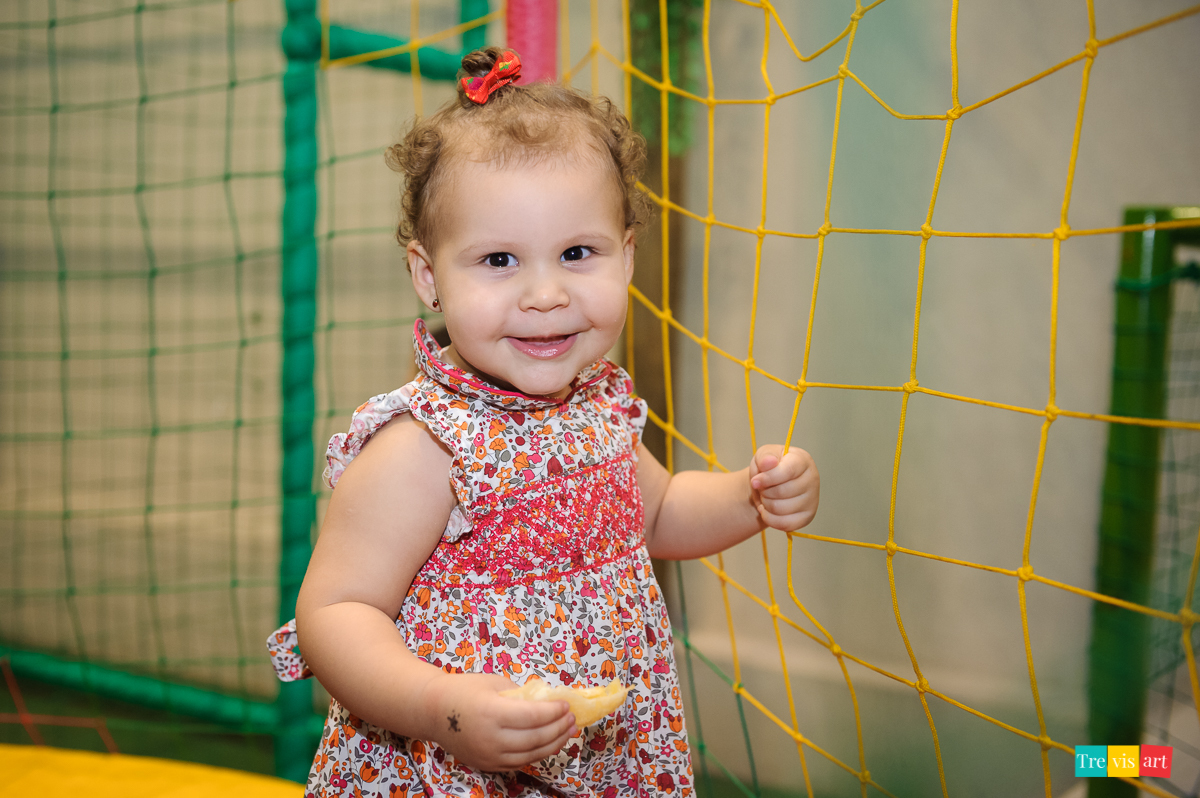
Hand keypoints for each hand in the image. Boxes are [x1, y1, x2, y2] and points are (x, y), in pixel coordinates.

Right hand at [429, 672, 575, 771]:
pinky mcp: (487, 765)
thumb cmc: (464, 690)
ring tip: (567, 731)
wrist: (432, 712)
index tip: (566, 705)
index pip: (532, 716)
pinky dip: (538, 753)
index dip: (553, 712)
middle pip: (535, 738)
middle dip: (559, 728)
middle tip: (572, 718)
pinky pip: (519, 762)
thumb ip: (520, 693)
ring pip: (530, 754)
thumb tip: (548, 700)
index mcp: (491, 712)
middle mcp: (490, 738)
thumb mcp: (493, 682)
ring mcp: (488, 755)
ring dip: (553, 743)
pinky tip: (550, 743)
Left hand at [749, 445, 818, 530]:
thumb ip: (765, 457)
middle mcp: (812, 480)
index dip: (768, 478)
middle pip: (782, 492)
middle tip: (762, 488)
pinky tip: (767, 510)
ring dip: (765, 504)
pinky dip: (769, 519)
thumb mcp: (764, 455)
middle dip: (764, 491)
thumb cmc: (770, 466)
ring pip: (780, 509)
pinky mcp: (807, 517)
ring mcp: (812, 500)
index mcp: (803, 461)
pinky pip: (784, 524)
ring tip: (766, 496)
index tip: (755, 481)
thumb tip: (769, 462)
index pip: (787, 472)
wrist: (773, 483)